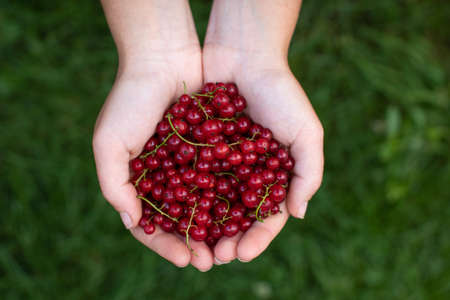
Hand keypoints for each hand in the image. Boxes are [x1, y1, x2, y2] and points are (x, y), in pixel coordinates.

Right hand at [93, 0, 214, 271]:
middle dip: (198, 242)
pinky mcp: (214, 148)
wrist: (163, 57)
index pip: (152, 225)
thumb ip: (115, 184)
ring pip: (207, 204)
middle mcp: (167, 177)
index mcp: (141, 182)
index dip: (167, 245)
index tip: (186, 259)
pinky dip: (233, 196)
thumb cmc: (130, 100)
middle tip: (213, 261)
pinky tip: (245, 213)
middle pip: (183, 220)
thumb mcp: (110, 143)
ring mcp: (191, 164)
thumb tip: (132, 221)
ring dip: (218, 227)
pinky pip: (225, 178)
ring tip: (232, 246)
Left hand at [203, 45, 323, 263]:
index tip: (242, 254)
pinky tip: (176, 214)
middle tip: (214, 257)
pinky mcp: (198, 147)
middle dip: (227, 238)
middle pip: (236, 215)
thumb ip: (309, 173)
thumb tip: (297, 214)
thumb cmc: (281, 93)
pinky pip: (191, 177)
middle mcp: (247, 172)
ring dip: (204, 225)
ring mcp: (222, 162)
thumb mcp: (307, 132)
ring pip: (211, 202)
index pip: (266, 216)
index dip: (256, 238)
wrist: (244, 54)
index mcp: (274, 174)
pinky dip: (185, 197)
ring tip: (194, 245)